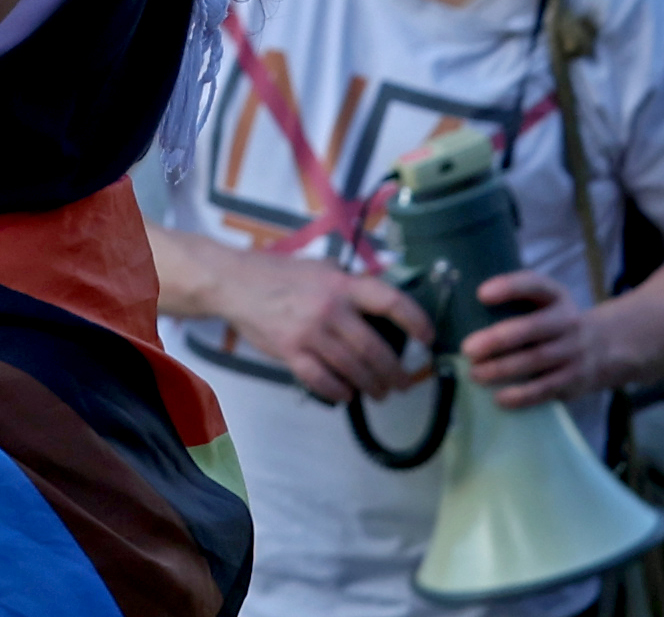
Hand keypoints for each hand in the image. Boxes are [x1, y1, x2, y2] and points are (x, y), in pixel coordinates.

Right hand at [215, 248, 432, 404]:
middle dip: (395, 373)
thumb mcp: (321, 270)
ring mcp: (309, 333)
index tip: (428, 339)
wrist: (234, 283)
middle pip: (375, 349)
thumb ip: (350, 287)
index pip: (390, 301)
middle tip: (403, 383)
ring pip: (353, 370)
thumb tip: (384, 308)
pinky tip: (347, 394)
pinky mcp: (290, 352)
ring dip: (372, 386)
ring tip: (379, 393)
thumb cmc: (281, 275)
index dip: (416, 321)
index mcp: (342, 285)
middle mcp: (330, 309)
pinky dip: (339, 391)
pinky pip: (323, 380)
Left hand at [465, 271, 609, 408]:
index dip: (509, 287)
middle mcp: (568, 322)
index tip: (481, 294)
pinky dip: (522, 395)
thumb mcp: (547, 301)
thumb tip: (461, 306)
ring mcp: (573, 353)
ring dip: (502, 369)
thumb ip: (516, 299)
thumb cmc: (556, 321)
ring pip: (536, 361)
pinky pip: (546, 389)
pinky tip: (499, 398)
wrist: (608, 348)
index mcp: (556, 297)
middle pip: (532, 329)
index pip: (535, 285)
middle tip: (467, 349)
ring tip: (475, 374)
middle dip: (497, 339)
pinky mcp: (573, 381)